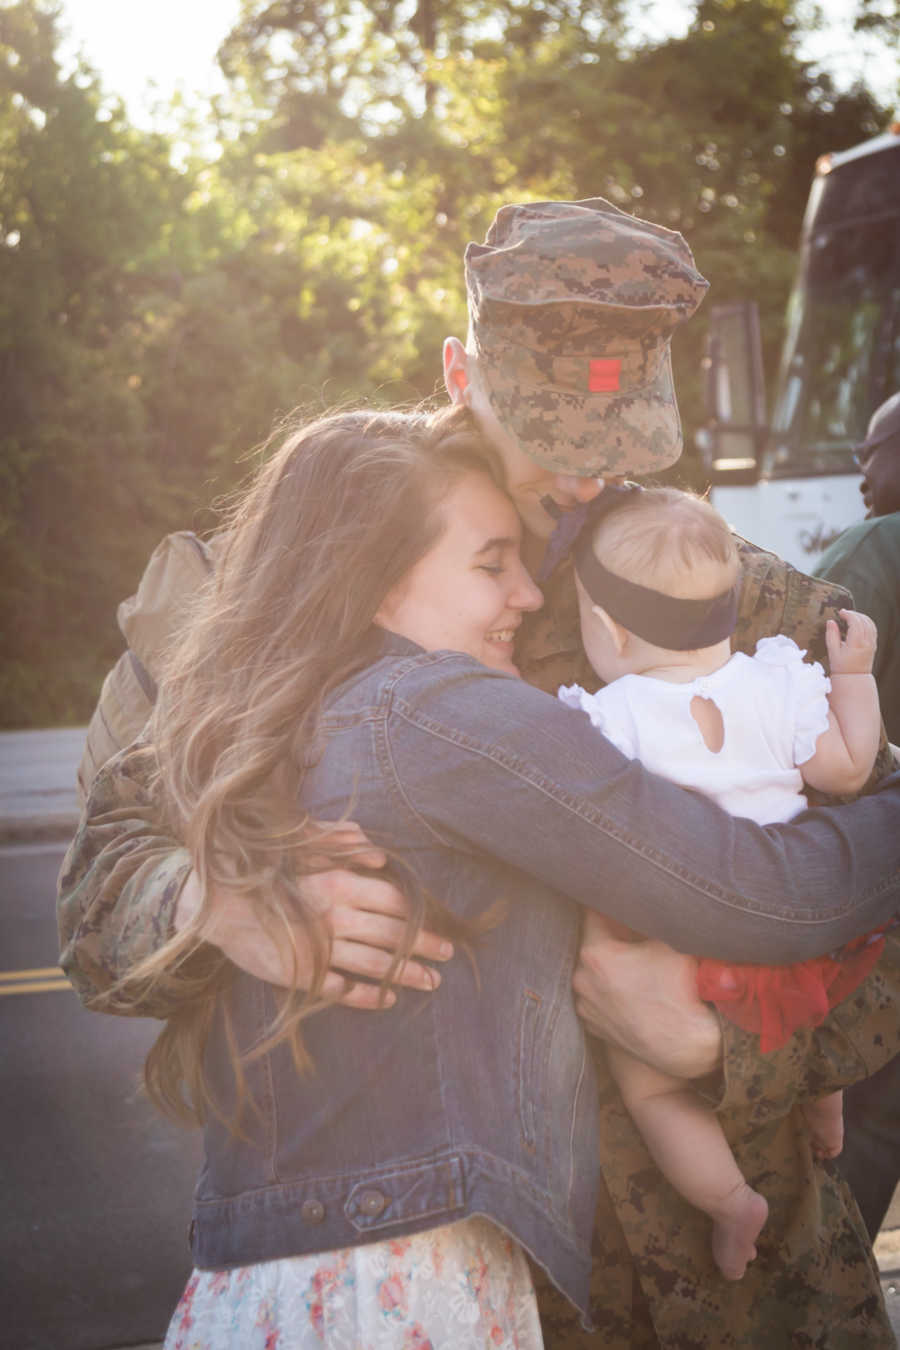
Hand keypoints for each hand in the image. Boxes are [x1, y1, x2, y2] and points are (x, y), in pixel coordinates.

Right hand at [175, 825, 452, 1007]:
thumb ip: (340, 848)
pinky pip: (345, 989)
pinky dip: (369, 996)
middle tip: (448, 956)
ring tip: (432, 982)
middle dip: (425, 946)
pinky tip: (387, 999)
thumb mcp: (303, 854)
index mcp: (337, 884)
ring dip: (408, 974)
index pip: (393, 900)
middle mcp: (334, 916)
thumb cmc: (263, 876)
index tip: (440, 923)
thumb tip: (378, 852)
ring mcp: (321, 948)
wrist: (215, 908)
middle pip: (393, 933)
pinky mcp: (304, 974)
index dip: (420, 914)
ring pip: (376, 963)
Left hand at [573, 911, 721, 1078]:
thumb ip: (648, 916)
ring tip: (637, 965)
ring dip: (610, 966)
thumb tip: (645, 897)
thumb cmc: (683, 990)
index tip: (618, 897)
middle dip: (611, 936)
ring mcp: (587, 1007)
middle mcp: (582, 980)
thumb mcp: (671, 939)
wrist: (691, 1045)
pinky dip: (610, 991)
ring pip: (594, 973)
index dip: (609, 903)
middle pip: (593, 944)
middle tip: (633, 932)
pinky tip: (634, 990)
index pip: (593, 913)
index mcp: (595, 954)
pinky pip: (599, 997)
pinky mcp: (595, 1028)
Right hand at [825, 608, 876, 675]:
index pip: (855, 623)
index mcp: (856, 644)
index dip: (848, 615)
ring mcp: (871, 644)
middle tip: (844, 612)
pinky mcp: (873, 645)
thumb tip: (830, 622)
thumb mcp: (832, 652)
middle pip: (863, 621)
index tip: (841, 612)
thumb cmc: (841, 667)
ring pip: (870, 624)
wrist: (854, 678)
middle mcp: (866, 643)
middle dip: (854, 614)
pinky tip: (859, 621)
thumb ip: (831, 635)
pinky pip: (873, 629)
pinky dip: (867, 622)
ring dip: (861, 616)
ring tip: (851, 615)